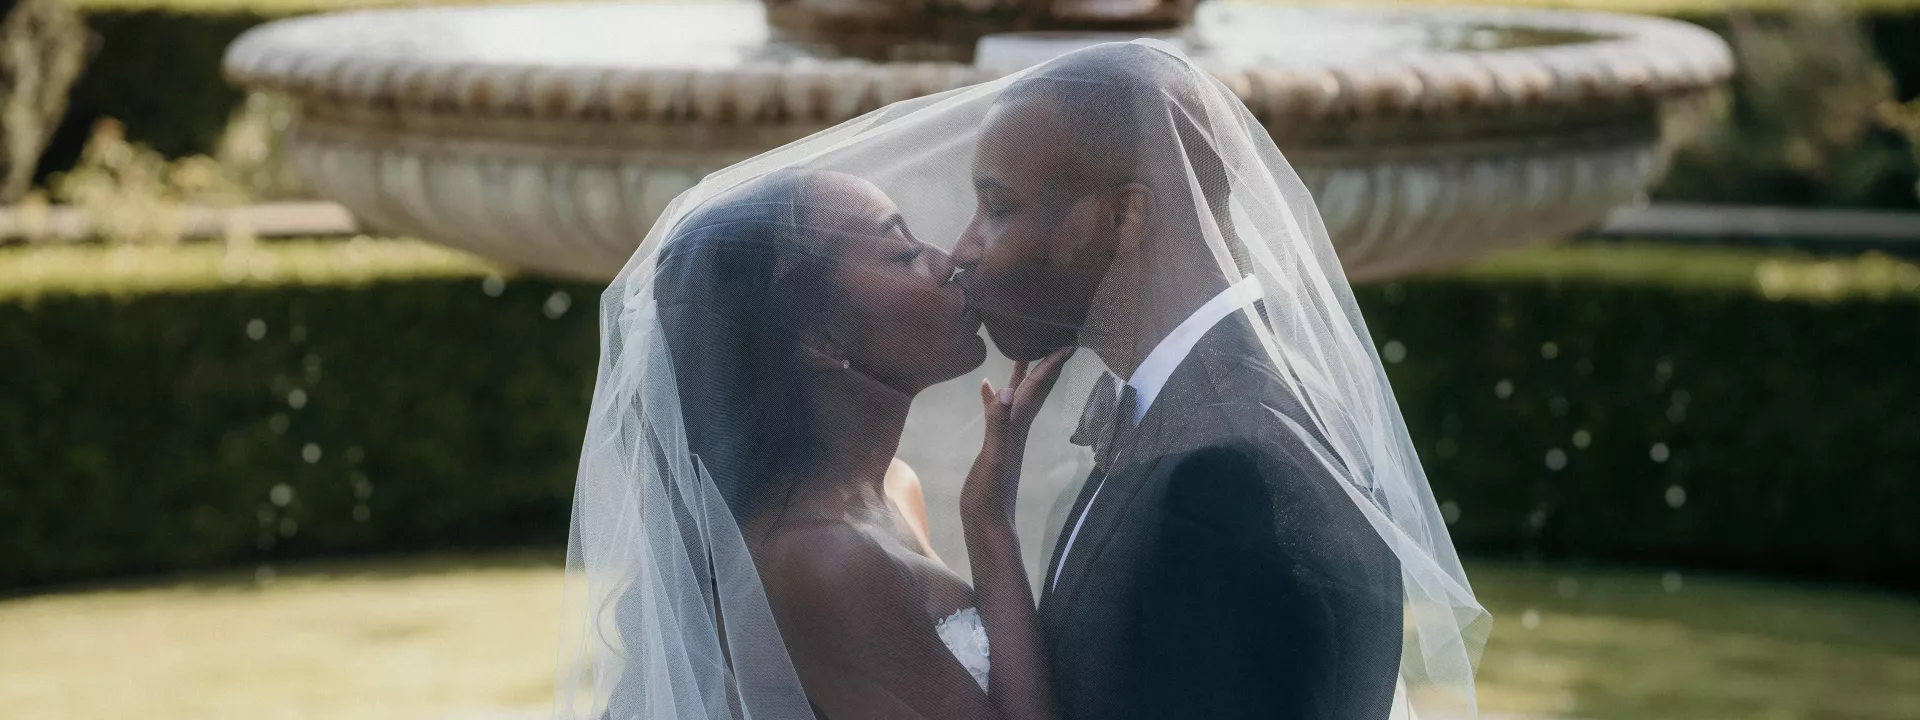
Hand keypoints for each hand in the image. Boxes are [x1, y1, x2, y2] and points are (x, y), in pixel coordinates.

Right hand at [965, 348, 1073, 521]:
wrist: (988, 521)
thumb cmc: (991, 493)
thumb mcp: (994, 455)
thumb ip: (998, 424)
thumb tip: (1004, 390)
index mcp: (1019, 424)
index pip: (1038, 386)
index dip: (1051, 363)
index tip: (1066, 340)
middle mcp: (1018, 425)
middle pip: (1036, 387)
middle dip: (1046, 362)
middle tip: (1056, 336)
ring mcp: (1007, 433)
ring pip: (1018, 395)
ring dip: (1022, 373)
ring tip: (1022, 349)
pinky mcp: (994, 441)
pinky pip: (998, 410)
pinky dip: (995, 395)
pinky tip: (986, 386)